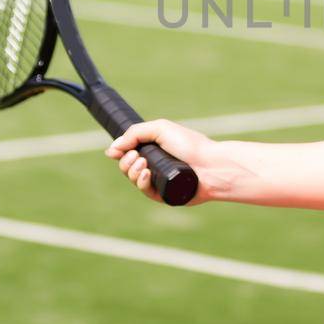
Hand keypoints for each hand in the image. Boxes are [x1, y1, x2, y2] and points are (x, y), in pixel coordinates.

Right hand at [105, 118, 224, 205]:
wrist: (210, 165)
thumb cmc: (190, 145)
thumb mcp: (161, 129)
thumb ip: (135, 134)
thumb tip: (112, 148)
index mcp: (154, 148)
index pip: (128, 151)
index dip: (120, 152)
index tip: (116, 151)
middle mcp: (155, 164)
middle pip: (127, 166)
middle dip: (126, 161)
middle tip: (137, 156)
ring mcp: (159, 180)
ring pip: (133, 179)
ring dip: (132, 171)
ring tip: (143, 163)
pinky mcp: (163, 194)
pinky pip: (145, 191)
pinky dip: (141, 182)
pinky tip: (146, 174)